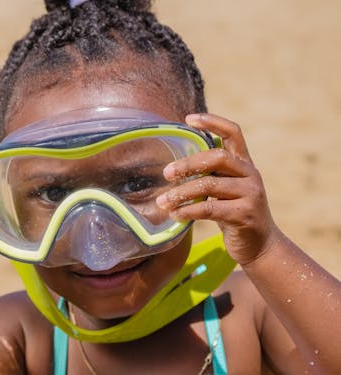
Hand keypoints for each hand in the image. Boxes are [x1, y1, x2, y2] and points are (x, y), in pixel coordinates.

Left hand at [156, 113, 278, 264]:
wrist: (261, 246)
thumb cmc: (235, 213)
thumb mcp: (227, 189)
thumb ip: (212, 174)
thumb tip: (175, 166)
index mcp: (244, 164)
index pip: (233, 133)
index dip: (213, 122)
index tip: (189, 118)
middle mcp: (250, 175)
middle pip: (218, 157)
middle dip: (188, 164)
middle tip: (166, 173)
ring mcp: (250, 194)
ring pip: (210, 185)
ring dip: (181, 193)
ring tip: (162, 202)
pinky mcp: (244, 215)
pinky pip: (210, 209)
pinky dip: (188, 211)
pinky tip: (175, 215)